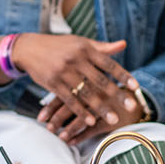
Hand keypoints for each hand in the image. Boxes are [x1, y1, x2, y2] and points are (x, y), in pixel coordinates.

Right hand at [12, 33, 131, 119]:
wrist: (29, 48)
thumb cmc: (59, 46)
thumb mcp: (79, 42)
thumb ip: (102, 47)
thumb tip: (124, 44)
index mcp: (84, 48)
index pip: (108, 63)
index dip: (123, 75)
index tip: (135, 87)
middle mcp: (75, 60)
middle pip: (99, 80)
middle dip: (116, 94)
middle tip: (131, 106)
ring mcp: (63, 72)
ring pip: (85, 93)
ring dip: (101, 108)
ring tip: (114, 120)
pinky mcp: (52, 83)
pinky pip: (69, 100)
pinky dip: (80, 111)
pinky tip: (90, 121)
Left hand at [40, 76, 146, 145]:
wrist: (135, 101)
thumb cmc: (108, 90)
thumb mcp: (92, 80)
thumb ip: (73, 82)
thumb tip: (49, 87)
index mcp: (88, 81)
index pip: (65, 94)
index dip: (51, 107)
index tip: (41, 118)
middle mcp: (95, 93)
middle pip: (72, 106)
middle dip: (58, 119)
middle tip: (48, 128)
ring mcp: (105, 106)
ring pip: (83, 118)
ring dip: (69, 129)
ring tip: (59, 137)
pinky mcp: (112, 119)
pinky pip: (94, 129)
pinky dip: (81, 136)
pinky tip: (71, 141)